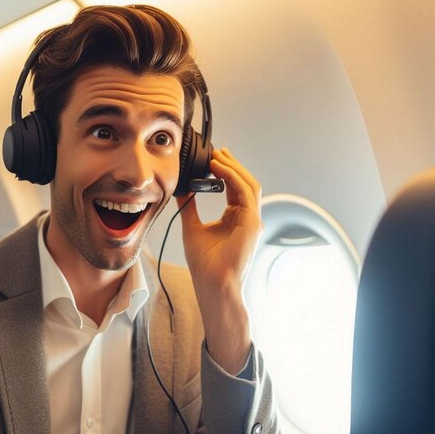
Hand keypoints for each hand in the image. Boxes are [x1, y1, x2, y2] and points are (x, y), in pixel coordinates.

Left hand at [176, 148, 260, 372]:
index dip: (225, 172)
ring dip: (233, 167)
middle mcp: (247, 218)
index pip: (234, 188)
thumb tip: (182, 190)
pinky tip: (218, 168)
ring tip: (216, 156)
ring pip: (248, 183)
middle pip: (244, 182)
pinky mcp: (252, 222)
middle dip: (231, 164)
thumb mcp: (192, 227)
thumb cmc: (204, 263)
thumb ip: (189, 207)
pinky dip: (233, 177)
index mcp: (235, 219)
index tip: (212, 159)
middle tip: (216, 150)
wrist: (212, 283)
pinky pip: (245, 191)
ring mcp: (252, 220)